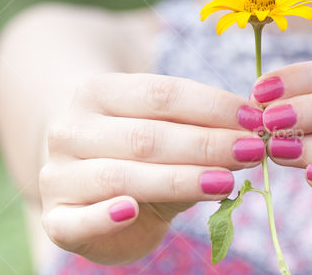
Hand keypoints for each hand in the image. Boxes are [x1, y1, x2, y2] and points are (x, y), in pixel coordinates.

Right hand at [39, 72, 266, 263]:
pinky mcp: (55, 218)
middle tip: (253, 151)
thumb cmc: (139, 153)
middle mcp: (70, 128)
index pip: (161, 93)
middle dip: (207, 144)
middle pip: (147, 135)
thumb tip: (253, 129)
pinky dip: (105, 216)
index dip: (212, 106)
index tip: (256, 119)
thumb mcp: (168, 134)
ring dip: (181, 179)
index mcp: (97, 91)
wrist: (88, 187)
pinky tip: (133, 211)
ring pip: (121, 176)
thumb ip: (199, 131)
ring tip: (227, 183)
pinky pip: (77, 220)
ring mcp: (57, 174)